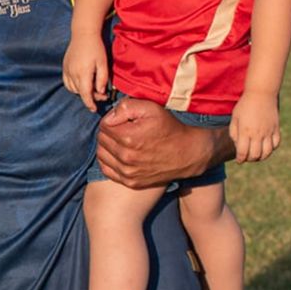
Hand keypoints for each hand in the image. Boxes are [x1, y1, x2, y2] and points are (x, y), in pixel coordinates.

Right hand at [63, 33, 109, 111]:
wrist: (83, 34)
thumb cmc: (96, 48)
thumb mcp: (103, 63)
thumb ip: (102, 79)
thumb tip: (100, 91)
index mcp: (83, 72)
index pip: (85, 94)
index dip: (90, 104)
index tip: (95, 109)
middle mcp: (72, 73)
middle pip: (80, 92)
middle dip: (90, 97)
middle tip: (101, 94)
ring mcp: (67, 70)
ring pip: (72, 89)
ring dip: (82, 92)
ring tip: (92, 88)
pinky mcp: (64, 67)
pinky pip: (67, 83)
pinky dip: (73, 87)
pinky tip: (81, 84)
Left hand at [97, 99, 230, 188]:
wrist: (189, 153)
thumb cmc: (170, 128)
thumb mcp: (151, 108)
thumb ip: (125, 107)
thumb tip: (109, 117)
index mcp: (128, 138)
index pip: (104, 125)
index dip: (112, 119)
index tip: (123, 119)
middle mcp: (126, 157)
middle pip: (102, 140)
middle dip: (109, 131)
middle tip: (122, 128)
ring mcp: (128, 172)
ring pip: (102, 155)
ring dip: (107, 146)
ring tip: (120, 140)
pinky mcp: (131, 182)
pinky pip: (107, 170)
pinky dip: (109, 161)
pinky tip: (118, 154)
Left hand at [230, 96, 280, 162]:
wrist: (261, 94)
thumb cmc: (245, 105)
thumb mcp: (235, 118)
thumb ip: (234, 133)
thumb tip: (238, 146)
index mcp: (246, 131)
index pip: (243, 152)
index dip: (240, 159)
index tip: (239, 160)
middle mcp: (258, 134)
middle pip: (255, 155)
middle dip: (250, 159)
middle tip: (247, 157)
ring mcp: (269, 132)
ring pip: (267, 152)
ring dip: (261, 157)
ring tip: (256, 155)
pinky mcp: (276, 129)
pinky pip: (276, 144)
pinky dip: (271, 149)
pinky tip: (265, 147)